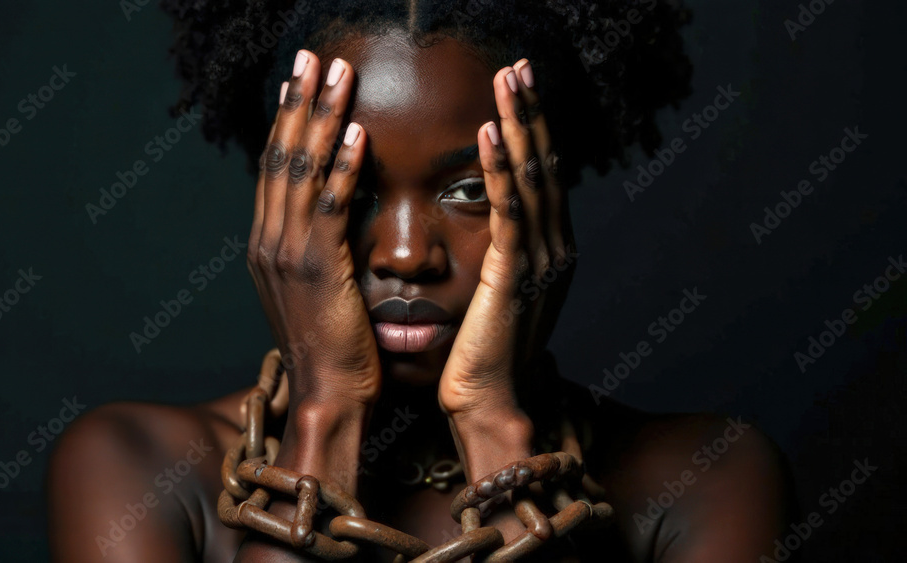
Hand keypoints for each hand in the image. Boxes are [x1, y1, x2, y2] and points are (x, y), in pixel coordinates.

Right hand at [247, 49, 381, 408]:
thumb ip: (316, 248)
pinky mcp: (317, 268)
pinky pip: (330, 207)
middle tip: (311, 56)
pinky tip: (356, 132)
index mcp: (266, 245)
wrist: (328, 396)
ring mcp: (287, 254)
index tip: (299, 81)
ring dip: (321, 118)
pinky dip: (341, 167)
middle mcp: (268, 242)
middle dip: (298, 102)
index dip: (286, 120)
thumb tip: (331, 215)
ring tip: (337, 74)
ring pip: (301, 171)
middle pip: (281, 157)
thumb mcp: (314, 291)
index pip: (275, 169)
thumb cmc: (332, 348)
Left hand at [438, 58, 575, 418]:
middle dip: (533, 112)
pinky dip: (502, 168)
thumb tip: (492, 228)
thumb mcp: (499, 295)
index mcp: (549, 251)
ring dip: (521, 125)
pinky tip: (492, 131)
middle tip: (521, 66)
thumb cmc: (483, 355)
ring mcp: (541, 261)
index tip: (519, 90)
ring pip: (532, 178)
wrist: (490, 403)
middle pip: (545, 166)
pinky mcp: (516, 274)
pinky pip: (510, 210)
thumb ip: (503, 258)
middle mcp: (555, 249)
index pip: (542, 178)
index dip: (533, 131)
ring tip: (510, 79)